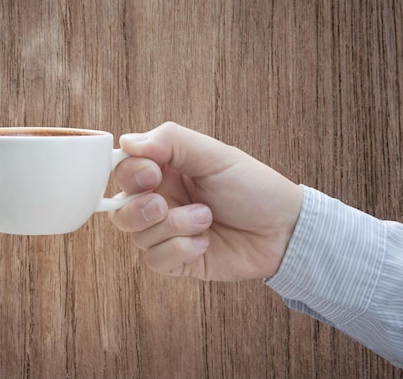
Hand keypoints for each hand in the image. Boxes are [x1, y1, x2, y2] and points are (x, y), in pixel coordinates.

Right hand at [108, 122, 303, 280]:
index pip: (123, 171)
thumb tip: (128, 141)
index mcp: (165, 171)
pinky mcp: (176, 260)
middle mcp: (161, 200)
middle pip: (119, 209)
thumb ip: (170, 141)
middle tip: (166, 205)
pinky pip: (155, 260)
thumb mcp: (214, 154)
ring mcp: (167, 232)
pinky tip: (205, 243)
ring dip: (174, 227)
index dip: (130, 175)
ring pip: (138, 237)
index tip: (154, 173)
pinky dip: (180, 250)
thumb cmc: (253, 187)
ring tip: (205, 219)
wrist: (283, 230)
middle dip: (141, 209)